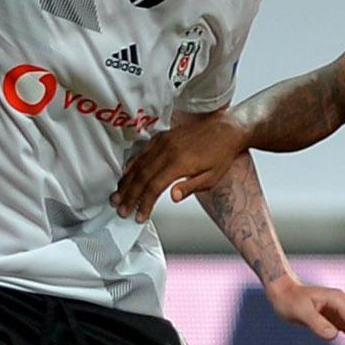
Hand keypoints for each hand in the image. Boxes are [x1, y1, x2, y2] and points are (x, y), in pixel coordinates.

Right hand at [116, 112, 251, 218]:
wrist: (226, 128)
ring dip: (126, 182)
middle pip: (141, 177)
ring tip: (117, 196)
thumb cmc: (221, 153)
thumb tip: (173, 198)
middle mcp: (167, 151)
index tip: (139, 216)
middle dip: (130, 196)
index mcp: (179, 163)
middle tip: (121, 209)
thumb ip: (190, 187)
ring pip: (138, 164)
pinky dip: (131, 164)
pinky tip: (125, 174)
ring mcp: (163, 142)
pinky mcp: (162, 137)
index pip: (154, 187)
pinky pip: (142, 152)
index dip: (144, 203)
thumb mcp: (212, 177)